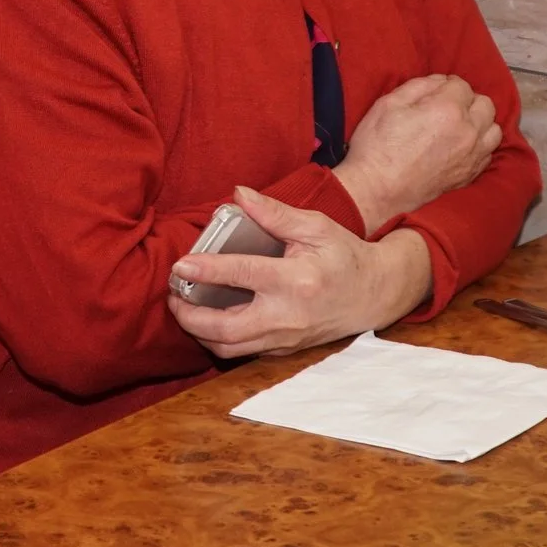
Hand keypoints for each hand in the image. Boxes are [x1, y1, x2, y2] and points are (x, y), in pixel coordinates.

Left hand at [165, 185, 433, 357]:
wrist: (374, 294)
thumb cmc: (343, 256)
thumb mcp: (315, 227)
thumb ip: (274, 213)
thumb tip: (238, 193)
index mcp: (296, 280)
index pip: (242, 275)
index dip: (206, 270)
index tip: (180, 264)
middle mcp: (288, 315)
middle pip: (226, 329)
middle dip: (189, 316)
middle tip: (173, 294)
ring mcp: (286, 339)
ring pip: (230, 349)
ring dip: (198, 332)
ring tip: (184, 307)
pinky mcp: (284, 351)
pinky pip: (242, 353)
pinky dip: (218, 340)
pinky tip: (206, 320)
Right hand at [331, 75, 498, 232]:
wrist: (376, 190)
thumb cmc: (377, 146)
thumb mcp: (389, 103)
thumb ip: (420, 85)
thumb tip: (440, 82)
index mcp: (448, 109)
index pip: (462, 85)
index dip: (446, 85)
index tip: (433, 93)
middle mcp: (468, 131)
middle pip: (485, 104)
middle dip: (467, 101)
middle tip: (446, 108)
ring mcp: (472, 156)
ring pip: (493, 129)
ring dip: (480, 123)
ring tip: (459, 127)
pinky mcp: (469, 175)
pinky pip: (488, 153)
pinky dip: (479, 145)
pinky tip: (461, 146)